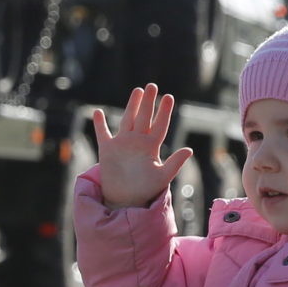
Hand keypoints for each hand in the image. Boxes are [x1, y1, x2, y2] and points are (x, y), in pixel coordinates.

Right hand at [90, 86, 187, 209]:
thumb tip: (189, 150)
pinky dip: (100, 124)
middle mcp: (138, 142)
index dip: (164, 111)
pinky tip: (98, 112)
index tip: (169, 97)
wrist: (126, 200)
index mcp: (152, 147)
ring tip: (137, 90)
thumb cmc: (146, 190)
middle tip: (152, 86)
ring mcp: (123, 144)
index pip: (159, 125)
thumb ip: (175, 163)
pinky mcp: (108, 150)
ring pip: (128, 120)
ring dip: (132, 105)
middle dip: (148, 102)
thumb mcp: (163, 177)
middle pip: (144, 117)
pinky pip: (103, 133)